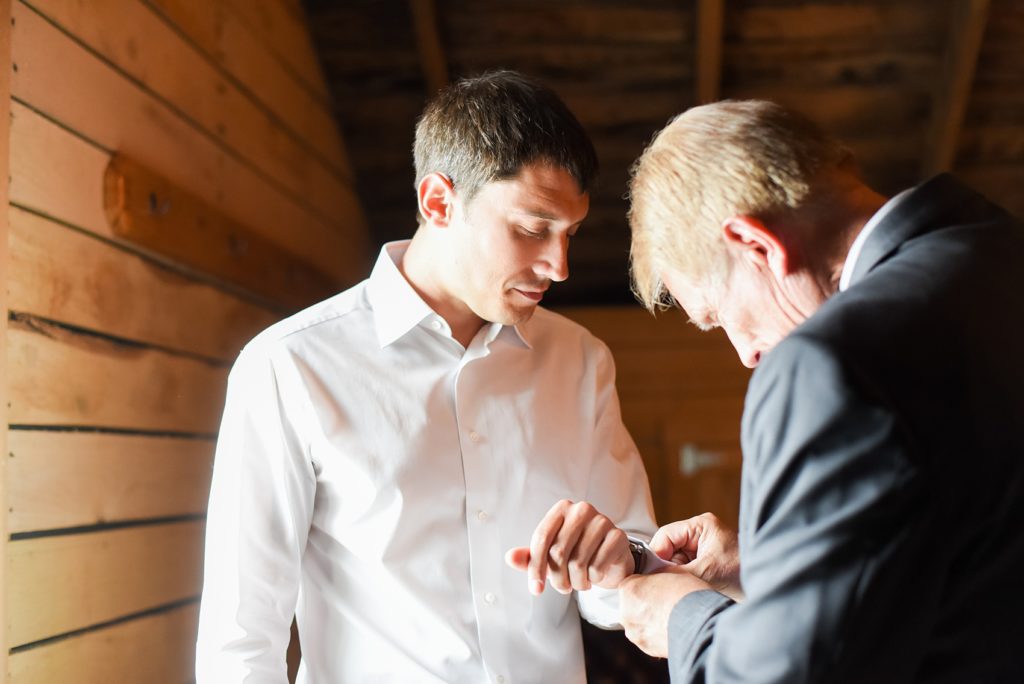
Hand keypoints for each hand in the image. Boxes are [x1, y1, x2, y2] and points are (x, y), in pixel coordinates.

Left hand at [505, 499, 631, 594]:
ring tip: (580, 583)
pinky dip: (593, 579)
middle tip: (563, 588)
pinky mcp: (618, 536)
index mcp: (561, 509)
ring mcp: (602, 521)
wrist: (611, 557)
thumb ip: (530, 556)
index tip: (535, 590)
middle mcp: (582, 510)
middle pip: (558, 553)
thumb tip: (510, 557)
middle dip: (558, 579)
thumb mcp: (550, 555)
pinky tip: (595, 576)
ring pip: (578, 563)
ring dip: (576, 583)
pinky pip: (597, 567)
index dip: (535, 567)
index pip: (541, 538)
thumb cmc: (577, 552)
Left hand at [620, 567, 711, 656]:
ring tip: (671, 618)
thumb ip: (655, 579)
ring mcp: (635, 633)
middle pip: (632, 604)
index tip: (658, 588)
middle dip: (645, 604)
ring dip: (650, 621)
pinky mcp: (647, 648)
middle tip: (665, 603)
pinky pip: (649, 638)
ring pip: (639, 623)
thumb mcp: (670, 573)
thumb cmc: (688, 595)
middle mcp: (625, 612)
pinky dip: (657, 635)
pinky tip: (672, 629)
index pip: (631, 583)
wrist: (702, 623)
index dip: (646, 584)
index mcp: (628, 589)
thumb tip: (655, 583)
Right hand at [650, 512, 742, 600]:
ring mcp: (702, 549)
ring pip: (674, 562)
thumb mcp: (705, 572)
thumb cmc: (745, 573)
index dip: (657, 556)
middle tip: (673, 584)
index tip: (654, 574)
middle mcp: (700, 534)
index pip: (665, 536)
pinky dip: (685, 581)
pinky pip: (684, 571)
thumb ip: (675, 573)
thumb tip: (650, 579)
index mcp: (701, 525)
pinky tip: (693, 589)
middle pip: (667, 549)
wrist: (770, 586)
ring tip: (689, 587)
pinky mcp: (705, 563)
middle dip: (668, 567)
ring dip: (677, 576)